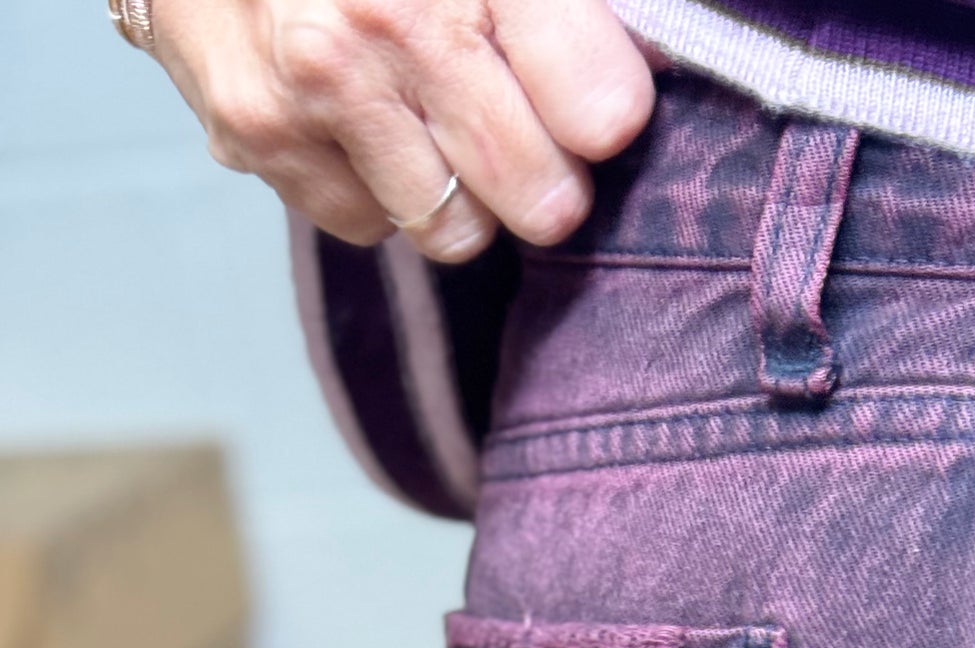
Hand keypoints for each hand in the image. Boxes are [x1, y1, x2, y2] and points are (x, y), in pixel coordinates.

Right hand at [149, 0, 657, 260]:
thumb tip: (646, 78)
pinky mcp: (259, 133)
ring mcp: (321, 84)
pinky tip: (352, 113)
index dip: (606, 117)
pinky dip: (370, 184)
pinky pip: (368, 224)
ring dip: (456, 193)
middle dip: (544, 180)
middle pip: (539, 198)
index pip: (601, 111)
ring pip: (456, 232)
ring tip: (422, 109)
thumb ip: (567, 12)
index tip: (590, 106)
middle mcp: (393, 20)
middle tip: (514, 126)